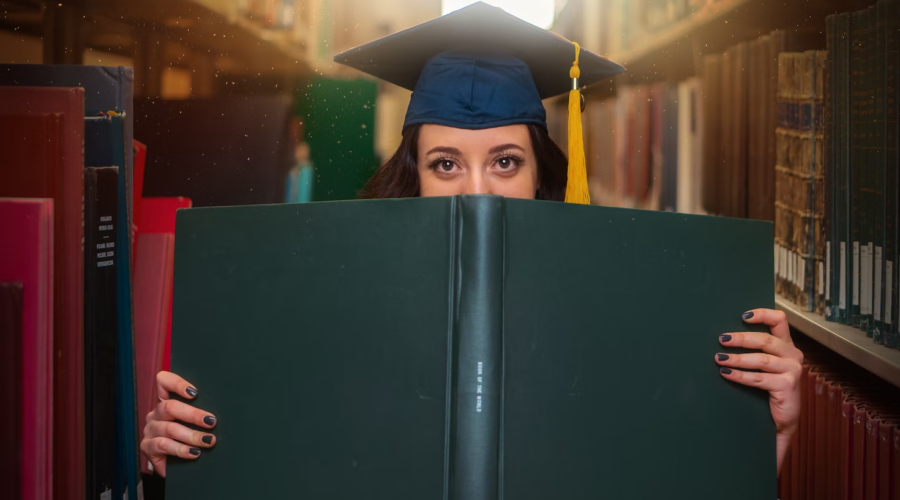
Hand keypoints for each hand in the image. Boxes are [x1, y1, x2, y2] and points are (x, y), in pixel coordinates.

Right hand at [140, 371, 217, 476]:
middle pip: (170, 407)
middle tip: (211, 422)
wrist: (173, 467)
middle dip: (194, 415)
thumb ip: (200, 414)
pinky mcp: (147, 447)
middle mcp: (155, 414)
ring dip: (192, 435)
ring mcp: (150, 430)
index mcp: (165, 402)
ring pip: (170, 429)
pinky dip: (181, 449)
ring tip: (209, 441)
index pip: (163, 382)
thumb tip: (223, 411)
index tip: (195, 392)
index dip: (177, 383)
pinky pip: (164, 446)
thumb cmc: (186, 439)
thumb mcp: (192, 424)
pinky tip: (194, 453)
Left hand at [715, 308, 802, 473]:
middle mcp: (793, 354)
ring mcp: (792, 370)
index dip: (762, 314)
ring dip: (737, 358)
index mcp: (786, 346)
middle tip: (721, 339)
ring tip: (719, 359)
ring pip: (762, 359)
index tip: (742, 315)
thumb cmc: (768, 390)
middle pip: (765, 340)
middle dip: (741, 339)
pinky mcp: (788, 385)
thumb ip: (753, 351)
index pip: (779, 321)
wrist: (782, 421)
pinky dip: (741, 375)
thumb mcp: (764, 367)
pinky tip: (726, 373)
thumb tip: (723, 337)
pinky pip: (760, 378)